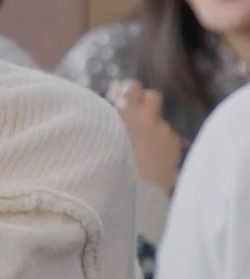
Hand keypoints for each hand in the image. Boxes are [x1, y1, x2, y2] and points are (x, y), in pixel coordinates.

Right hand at [107, 79, 182, 193]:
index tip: (126, 97)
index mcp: (125, 113)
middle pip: (152, 96)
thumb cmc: (108, 166)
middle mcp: (147, 117)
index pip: (132, 87)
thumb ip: (112, 122)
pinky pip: (167, 138)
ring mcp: (164, 130)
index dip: (129, 92)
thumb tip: (117, 109)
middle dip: (146, 102)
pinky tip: (153, 159)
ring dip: (153, 130)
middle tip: (139, 114)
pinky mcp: (174, 144)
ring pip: (159, 123)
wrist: (134, 191)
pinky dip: (161, 145)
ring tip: (143, 150)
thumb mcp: (104, 137)